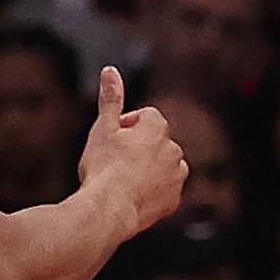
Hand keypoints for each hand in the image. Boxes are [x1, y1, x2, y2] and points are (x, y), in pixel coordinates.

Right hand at [75, 68, 184, 236]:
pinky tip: (131, 194)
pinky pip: (165, 188)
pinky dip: (152, 189)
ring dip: (148, 167)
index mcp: (157, 129)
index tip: (112, 138)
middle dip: (139, 146)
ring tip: (123, 178)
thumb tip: (110, 70)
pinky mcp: (174, 200)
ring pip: (163, 165)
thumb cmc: (103, 167)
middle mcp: (174, 150)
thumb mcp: (102, 129)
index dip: (126, 124)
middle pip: (156, 141)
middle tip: (113, 159)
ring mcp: (177, 177)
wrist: (109, 209)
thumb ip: (111, 99)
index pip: (146, 116)